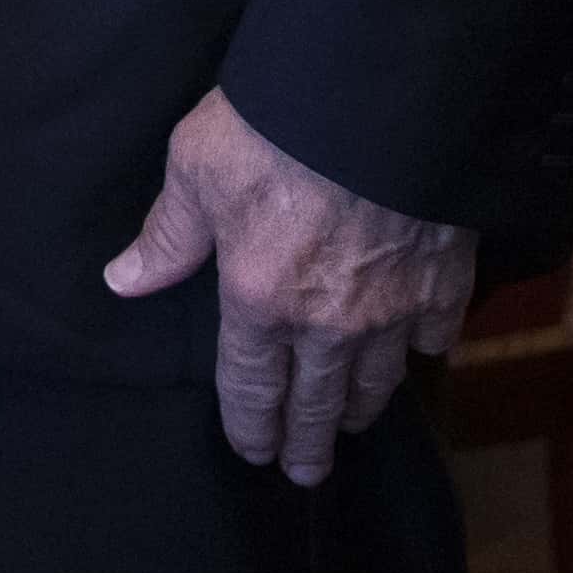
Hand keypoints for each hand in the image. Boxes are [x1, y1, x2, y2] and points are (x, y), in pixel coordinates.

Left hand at [99, 89, 474, 484]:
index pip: (250, 386)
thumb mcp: (197, 167)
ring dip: (360, 408)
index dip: (250, 425)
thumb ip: (168, 234)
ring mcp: (394, 308)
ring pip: (378, 379)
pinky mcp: (447, 281)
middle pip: (316, 402)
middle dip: (307, 443)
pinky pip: (438, 335)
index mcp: (259, 300)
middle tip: (304, 473)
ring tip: (351, 425)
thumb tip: (125, 281)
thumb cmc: (275, 126)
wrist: (381, 99)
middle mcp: (328, 322)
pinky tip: (422, 353)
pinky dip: (427, 349)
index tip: (252, 450)